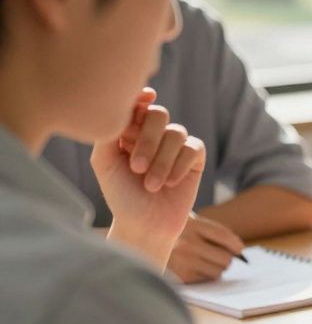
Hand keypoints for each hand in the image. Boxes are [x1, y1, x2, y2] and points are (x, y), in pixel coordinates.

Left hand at [93, 88, 205, 265]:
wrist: (144, 225)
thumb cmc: (121, 195)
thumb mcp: (104, 162)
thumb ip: (108, 132)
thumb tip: (126, 104)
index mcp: (130, 131)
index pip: (137, 106)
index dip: (141, 99)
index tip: (146, 98)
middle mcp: (153, 135)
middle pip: (158, 115)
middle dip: (147, 140)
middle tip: (136, 168)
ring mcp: (175, 146)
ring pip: (176, 133)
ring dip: (162, 161)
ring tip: (151, 185)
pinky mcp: (194, 159)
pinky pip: (193, 148)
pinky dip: (180, 166)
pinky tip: (170, 183)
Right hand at [166, 213, 243, 282]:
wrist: (138, 240)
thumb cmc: (171, 231)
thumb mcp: (188, 221)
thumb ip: (211, 231)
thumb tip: (239, 249)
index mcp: (192, 225)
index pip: (225, 238)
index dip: (236, 246)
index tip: (239, 249)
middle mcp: (187, 243)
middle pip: (225, 258)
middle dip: (227, 259)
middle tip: (223, 257)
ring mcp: (183, 262)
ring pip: (218, 271)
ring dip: (218, 268)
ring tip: (209, 262)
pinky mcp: (179, 277)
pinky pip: (206, 279)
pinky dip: (207, 275)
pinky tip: (197, 268)